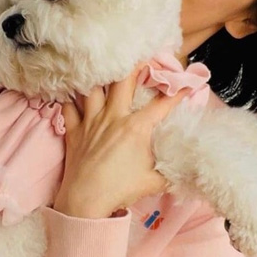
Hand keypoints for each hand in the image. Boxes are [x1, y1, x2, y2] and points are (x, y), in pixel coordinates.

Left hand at [52, 64, 190, 217]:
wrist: (86, 201)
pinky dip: (69, 99)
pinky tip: (70, 92)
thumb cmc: (120, 190)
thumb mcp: (154, 182)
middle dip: (134, 65)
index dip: (178, 92)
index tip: (188, 83)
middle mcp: (113, 117)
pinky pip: (68, 107)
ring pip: (93, 88)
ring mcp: (91, 121)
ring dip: (98, 78)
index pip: (162, 104)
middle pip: (123, 81)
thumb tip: (187, 167)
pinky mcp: (74, 130)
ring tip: (102, 67)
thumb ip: (171, 170)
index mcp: (136, 127)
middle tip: (140, 55)